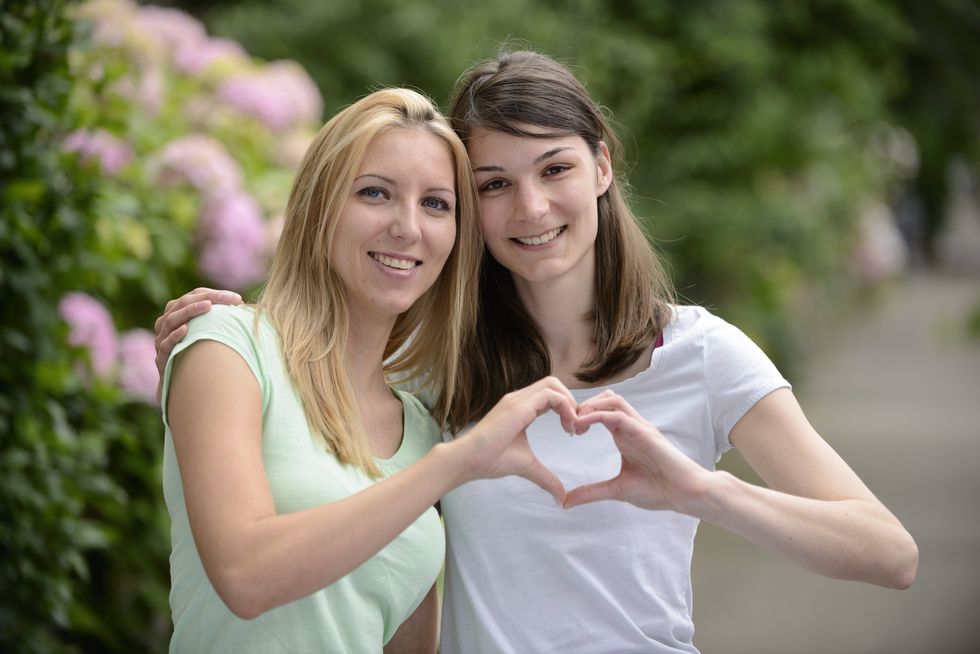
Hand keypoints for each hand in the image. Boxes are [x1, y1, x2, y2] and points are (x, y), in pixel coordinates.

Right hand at [154, 287, 241, 399]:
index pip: (194, 296)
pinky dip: (175, 336)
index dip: (214, 294)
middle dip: (207, 298)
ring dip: (190, 311)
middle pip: (183, 303)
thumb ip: (219, 320)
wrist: (182, 386)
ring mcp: (162, 340)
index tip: (237, 298)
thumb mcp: (209, 335)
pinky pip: (166, 344)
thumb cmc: (200, 356)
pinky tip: (186, 329)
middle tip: (228, 298)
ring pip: (172, 320)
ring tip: (208, 306)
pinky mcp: (161, 358)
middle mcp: (166, 324)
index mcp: (178, 314)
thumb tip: (245, 307)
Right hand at [455, 376, 577, 503]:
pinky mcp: (518, 406)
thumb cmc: (491, 460)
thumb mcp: (527, 466)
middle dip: (570, 401)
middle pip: (553, 384)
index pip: (549, 395)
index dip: (566, 408)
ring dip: (568, 402)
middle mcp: (519, 398)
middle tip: (576, 426)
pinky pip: (550, 395)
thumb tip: (561, 498)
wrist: (469, 460)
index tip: (572, 430)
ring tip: (572, 426)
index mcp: (520, 407)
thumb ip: (546, 477)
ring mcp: (517, 399)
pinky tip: (567, 425)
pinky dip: (564, 406)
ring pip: (552, 384)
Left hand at [564, 390, 710, 512]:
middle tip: (569, 424)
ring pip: (612, 400)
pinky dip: (598, 415)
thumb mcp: (616, 490)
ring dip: (590, 406)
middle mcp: (632, 426)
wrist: (685, 495)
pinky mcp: (645, 432)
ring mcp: (639, 427)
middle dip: (583, 405)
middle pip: (605, 398)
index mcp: (625, 435)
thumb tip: (565, 501)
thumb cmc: (658, 490)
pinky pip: (618, 415)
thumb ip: (591, 492)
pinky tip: (583, 426)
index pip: (602, 410)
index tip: (569, 431)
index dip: (582, 414)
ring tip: (575, 423)